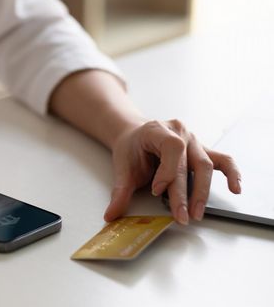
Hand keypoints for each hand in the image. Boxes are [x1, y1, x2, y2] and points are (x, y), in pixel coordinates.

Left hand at [104, 119, 240, 224]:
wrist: (136, 135)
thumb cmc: (131, 148)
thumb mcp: (122, 167)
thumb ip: (119, 191)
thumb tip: (111, 214)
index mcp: (158, 130)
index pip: (171, 148)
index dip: (167, 170)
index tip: (158, 191)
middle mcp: (180, 132)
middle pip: (191, 161)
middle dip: (186, 192)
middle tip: (182, 216)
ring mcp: (194, 140)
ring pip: (205, 165)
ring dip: (203, 192)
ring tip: (196, 213)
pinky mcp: (202, 151)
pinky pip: (221, 160)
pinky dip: (231, 173)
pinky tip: (235, 188)